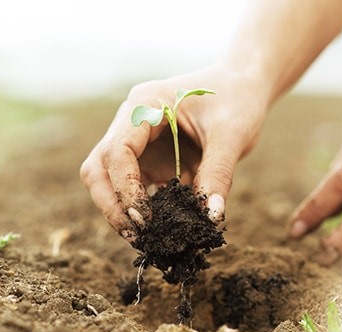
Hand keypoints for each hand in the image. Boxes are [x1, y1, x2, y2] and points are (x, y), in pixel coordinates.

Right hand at [79, 68, 275, 241]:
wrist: (243, 84)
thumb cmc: (237, 98)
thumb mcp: (232, 135)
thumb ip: (218, 174)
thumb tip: (210, 218)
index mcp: (144, 104)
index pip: (116, 151)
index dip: (125, 189)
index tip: (145, 219)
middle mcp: (130, 121)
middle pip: (98, 167)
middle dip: (111, 204)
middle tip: (137, 236)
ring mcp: (136, 140)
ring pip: (107, 179)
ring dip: (121, 209)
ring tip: (148, 237)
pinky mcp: (148, 157)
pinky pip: (134, 186)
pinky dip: (143, 207)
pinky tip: (163, 226)